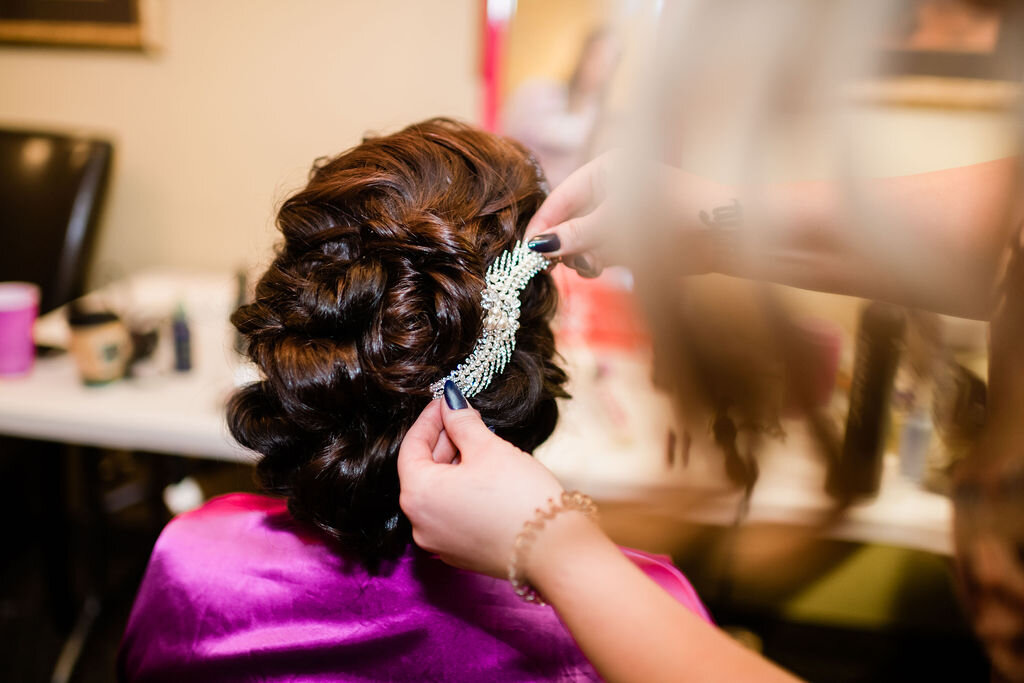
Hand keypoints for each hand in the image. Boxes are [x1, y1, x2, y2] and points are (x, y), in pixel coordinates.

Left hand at [397, 387, 564, 577]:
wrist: (555, 550)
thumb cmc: (519, 498)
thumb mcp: (488, 449)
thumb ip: (462, 422)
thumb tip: (451, 402)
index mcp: (418, 495)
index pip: (411, 447)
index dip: (430, 419)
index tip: (446, 400)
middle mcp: (420, 524)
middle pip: (423, 471)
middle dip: (443, 441)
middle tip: (465, 418)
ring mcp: (439, 543)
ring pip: (437, 493)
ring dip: (453, 465)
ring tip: (479, 444)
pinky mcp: (460, 553)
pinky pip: (451, 513)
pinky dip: (461, 490)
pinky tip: (485, 475)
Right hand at [525, 152, 730, 277]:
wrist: (725, 234)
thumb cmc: (673, 216)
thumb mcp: (617, 225)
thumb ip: (576, 236)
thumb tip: (537, 248)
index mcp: (605, 170)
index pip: (559, 198)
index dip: (542, 225)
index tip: (527, 252)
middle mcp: (609, 190)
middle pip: (569, 223)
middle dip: (569, 245)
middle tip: (568, 264)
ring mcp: (620, 216)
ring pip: (584, 243)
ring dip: (588, 257)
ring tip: (602, 264)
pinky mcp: (632, 240)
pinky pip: (602, 254)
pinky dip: (603, 263)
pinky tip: (612, 267)